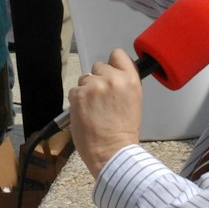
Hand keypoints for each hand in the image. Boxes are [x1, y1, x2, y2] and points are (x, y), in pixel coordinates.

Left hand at [69, 48, 142, 176]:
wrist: (112, 152)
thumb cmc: (123, 133)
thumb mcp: (134, 101)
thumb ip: (123, 84)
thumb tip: (112, 76)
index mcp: (130, 80)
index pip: (118, 55)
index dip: (113, 64)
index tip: (111, 74)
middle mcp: (112, 79)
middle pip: (99, 66)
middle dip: (98, 80)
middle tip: (101, 100)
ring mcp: (94, 86)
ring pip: (84, 78)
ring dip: (86, 91)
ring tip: (93, 109)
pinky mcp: (78, 95)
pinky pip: (74, 90)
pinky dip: (77, 101)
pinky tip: (85, 114)